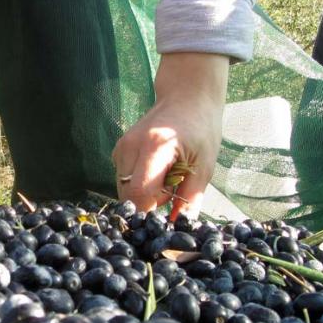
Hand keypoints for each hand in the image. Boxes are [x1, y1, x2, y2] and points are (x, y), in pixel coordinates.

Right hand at [112, 52, 228, 219]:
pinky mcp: (118, 149)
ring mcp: (121, 147)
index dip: (152, 210)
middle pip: (127, 195)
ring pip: (123, 189)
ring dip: (142, 194)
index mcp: (153, 148)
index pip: (139, 194)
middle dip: (147, 203)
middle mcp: (130, 146)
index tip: (170, 208)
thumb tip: (180, 226)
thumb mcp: (204, 165)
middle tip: (171, 192)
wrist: (187, 96)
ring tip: (164, 179)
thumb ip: (190, 198)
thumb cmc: (201, 128)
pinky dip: (137, 184)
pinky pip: (123, 179)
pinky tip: (154, 172)